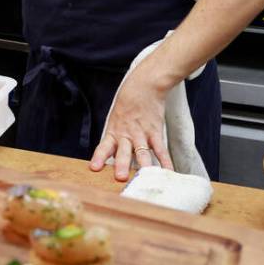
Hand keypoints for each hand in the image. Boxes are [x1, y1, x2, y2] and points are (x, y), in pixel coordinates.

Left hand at [89, 65, 171, 180]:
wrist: (143, 87)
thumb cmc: (127, 105)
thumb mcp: (116, 120)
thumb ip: (117, 139)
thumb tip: (119, 161)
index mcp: (113, 132)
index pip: (104, 147)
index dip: (99, 157)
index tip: (94, 168)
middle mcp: (126, 134)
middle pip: (123, 152)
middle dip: (122, 165)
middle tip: (121, 177)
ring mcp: (141, 133)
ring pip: (142, 152)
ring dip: (144, 165)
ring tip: (145, 177)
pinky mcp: (155, 131)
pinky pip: (161, 149)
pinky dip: (165, 161)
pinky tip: (169, 172)